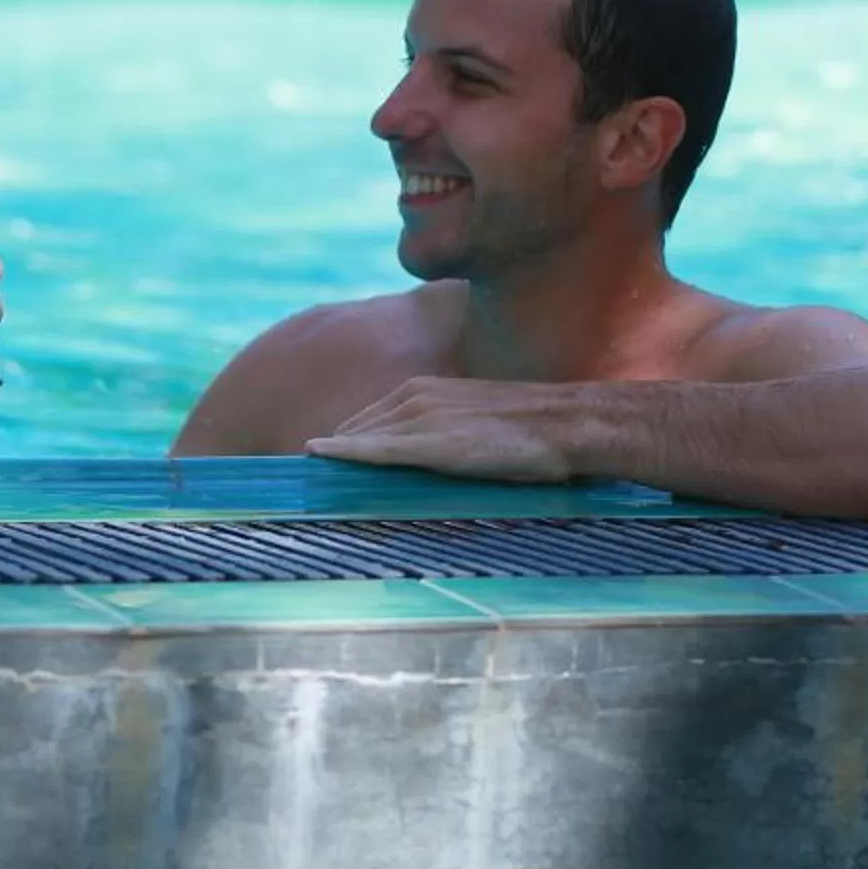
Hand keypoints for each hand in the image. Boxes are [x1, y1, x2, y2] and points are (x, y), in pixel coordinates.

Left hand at [306, 377, 576, 482]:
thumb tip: (424, 460)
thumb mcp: (471, 420)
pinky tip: (320, 456)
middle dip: (331, 451)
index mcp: (422, 389)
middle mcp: (414, 397)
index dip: (342, 443)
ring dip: (333, 455)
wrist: (566, 423)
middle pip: (355, 427)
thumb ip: (440, 433)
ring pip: (361, 437)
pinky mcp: (433, 442)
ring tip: (303, 478)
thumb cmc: (529, 428)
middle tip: (301, 478)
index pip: (367, 419)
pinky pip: (379, 448)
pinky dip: (347, 452)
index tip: (319, 464)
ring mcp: (422, 417)